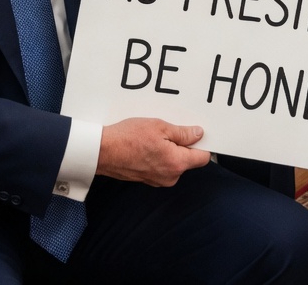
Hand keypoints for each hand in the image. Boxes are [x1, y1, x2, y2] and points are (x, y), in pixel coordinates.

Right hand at [96, 117, 210, 185]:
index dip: (202, 143)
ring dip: (169, 150)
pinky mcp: (149, 179)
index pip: (202, 158)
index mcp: (176, 164)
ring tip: (154, 136)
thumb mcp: (160, 127)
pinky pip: (162, 166)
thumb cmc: (129, 138)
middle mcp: (170, 177)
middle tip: (168, 129)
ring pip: (173, 162)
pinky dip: (159, 156)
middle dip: (182, 144)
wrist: (104, 151)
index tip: (197, 133)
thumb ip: (182, 133)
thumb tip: (198, 134)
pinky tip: (147, 144)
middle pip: (187, 159)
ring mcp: (159, 180)